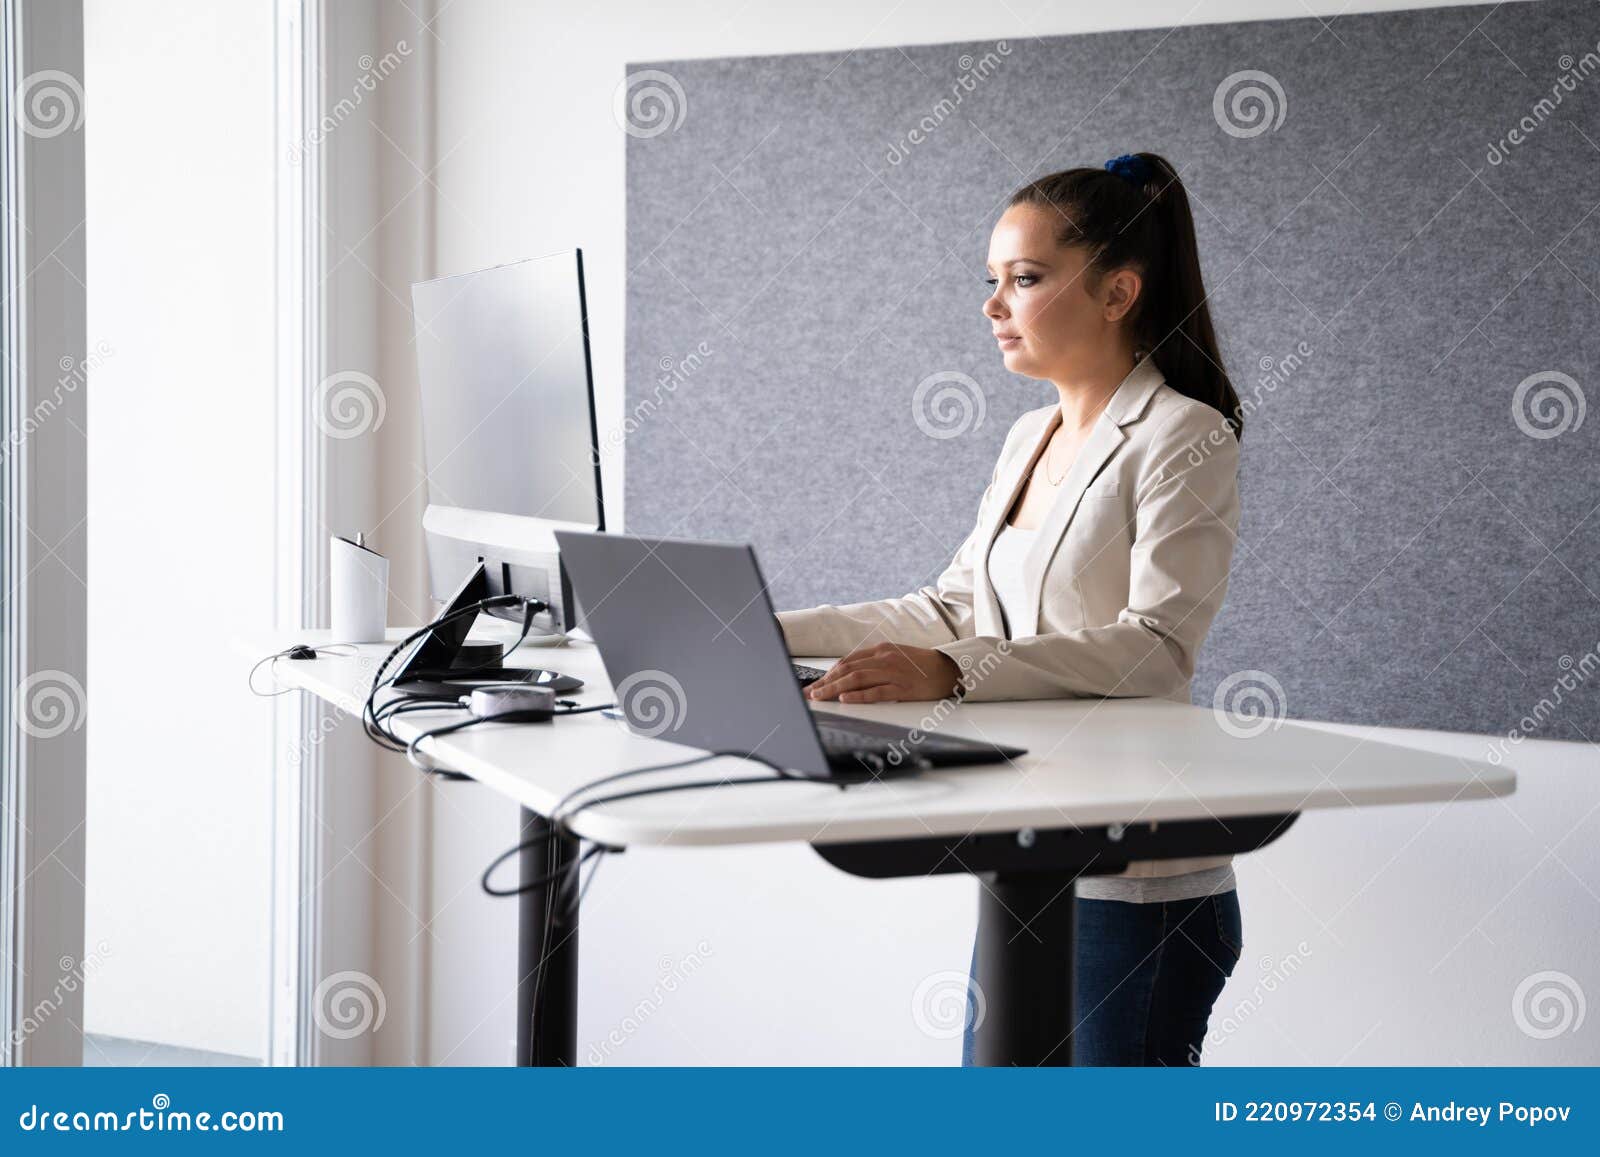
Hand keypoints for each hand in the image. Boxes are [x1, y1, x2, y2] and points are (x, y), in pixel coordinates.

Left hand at [805, 642, 960, 703]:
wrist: (948, 669)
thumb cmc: (920, 665)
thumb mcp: (894, 656)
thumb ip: (873, 663)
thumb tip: (848, 674)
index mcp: (881, 650)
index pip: (848, 661)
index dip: (829, 673)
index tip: (815, 684)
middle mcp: (884, 659)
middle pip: (848, 670)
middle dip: (826, 682)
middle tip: (811, 693)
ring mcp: (893, 673)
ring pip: (858, 679)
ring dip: (836, 688)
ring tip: (821, 696)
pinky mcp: (903, 687)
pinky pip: (877, 692)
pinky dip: (860, 695)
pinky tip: (846, 698)